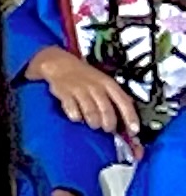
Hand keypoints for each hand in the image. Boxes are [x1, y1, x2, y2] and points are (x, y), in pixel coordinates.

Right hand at [30, 49, 144, 142]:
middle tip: (108, 129)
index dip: (130, 118)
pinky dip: (77, 118)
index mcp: (109, 84)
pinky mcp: (65, 95)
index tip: (134, 130)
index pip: (124, 102)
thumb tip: (128, 115)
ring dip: (94, 123)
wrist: (61, 64)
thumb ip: (116, 96)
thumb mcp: (105, 81)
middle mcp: (96, 87)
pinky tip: (78, 117)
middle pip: (107, 111)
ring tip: (94, 124)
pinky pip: (73, 112)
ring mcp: (80, 91)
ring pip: (91, 113)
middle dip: (109, 124)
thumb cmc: (86, 76)